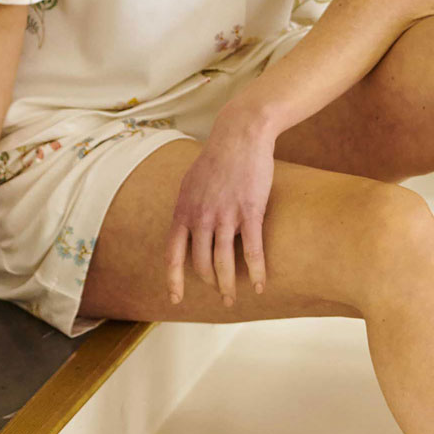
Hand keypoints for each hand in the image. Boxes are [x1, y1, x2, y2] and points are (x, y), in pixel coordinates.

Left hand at [166, 114, 275, 306]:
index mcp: (183, 211)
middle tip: (219, 295)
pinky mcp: (250, 212)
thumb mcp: (191, 183)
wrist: (240, 134)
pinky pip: (252, 250)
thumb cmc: (217, 157)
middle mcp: (201, 217)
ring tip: (232, 299)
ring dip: (228, 286)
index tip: (176, 299)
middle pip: (202, 263)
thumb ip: (188, 208)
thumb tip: (186, 229)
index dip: (174, 280)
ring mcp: (225, 216)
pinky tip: (260, 284)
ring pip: (224, 263)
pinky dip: (256, 271)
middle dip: (210, 284)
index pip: (174, 254)